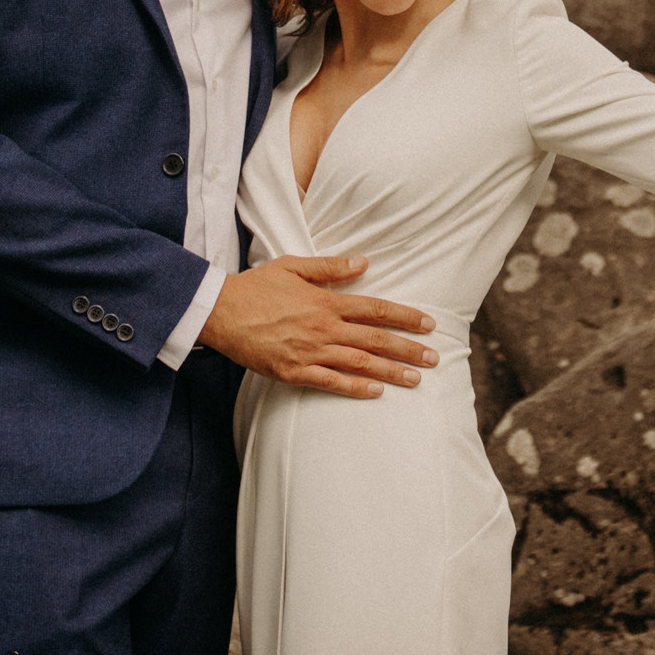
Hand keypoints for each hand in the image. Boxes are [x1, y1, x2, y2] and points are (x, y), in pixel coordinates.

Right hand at [199, 255, 439, 398]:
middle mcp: (323, 328)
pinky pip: (330, 383)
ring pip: (360, 364)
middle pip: (375, 339)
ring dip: (391, 372)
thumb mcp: (293, 266)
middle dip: (409, 349)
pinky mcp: (293, 372)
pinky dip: (355, 388)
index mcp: (326, 301)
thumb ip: (331, 267)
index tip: (428, 323)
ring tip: (416, 379)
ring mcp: (309, 352)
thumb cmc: (256, 286)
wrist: (219, 312)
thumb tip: (365, 262)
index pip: (375, 309)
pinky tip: (376, 392)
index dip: (405, 316)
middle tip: (435, 358)